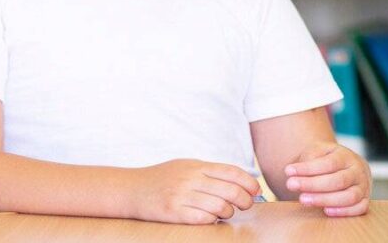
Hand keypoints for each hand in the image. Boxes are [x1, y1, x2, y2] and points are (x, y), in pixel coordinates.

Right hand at [130, 159, 260, 223]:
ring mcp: (182, 195)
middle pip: (230, 190)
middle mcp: (191, 178)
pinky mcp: (174, 212)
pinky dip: (212, 220)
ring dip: (228, 212)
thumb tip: (239, 180)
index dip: (249, 182)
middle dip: (245, 200)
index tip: (255, 190)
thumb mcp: (186, 167)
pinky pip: (203, 218)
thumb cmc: (162, 178)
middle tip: (246, 205)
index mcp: (197, 166)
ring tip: (225, 213)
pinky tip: (210, 219)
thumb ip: (210, 172)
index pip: (232, 172)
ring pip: (220, 206)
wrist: (131, 189)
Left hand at [284, 141, 370, 216]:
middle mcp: (358, 170)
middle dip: (313, 185)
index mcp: (346, 155)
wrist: (341, 166)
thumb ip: (308, 159)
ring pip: (350, 196)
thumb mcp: (317, 152)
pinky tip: (326, 211)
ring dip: (325, 200)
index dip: (308, 168)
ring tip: (302, 199)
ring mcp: (364, 186)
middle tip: (291, 185)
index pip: (329, 163)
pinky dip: (345, 211)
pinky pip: (360, 208)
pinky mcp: (364, 200)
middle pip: (338, 180)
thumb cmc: (325, 160)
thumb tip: (293, 172)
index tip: (288, 171)